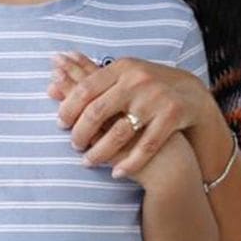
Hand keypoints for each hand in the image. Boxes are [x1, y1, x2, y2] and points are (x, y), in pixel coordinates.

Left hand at [49, 52, 217, 177]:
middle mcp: (138, 81)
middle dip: (80, 132)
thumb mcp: (122, 74)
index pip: (85, 88)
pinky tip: (116, 173)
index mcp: (122, 67)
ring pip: (118, 133)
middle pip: (97, 112)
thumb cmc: (146, 85)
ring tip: (88, 160)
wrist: (190, 93)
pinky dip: (129, 163)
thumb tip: (50, 84)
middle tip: (73, 143)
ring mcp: (156, 99)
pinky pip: (145, 146)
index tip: (60, 122)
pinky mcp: (172, 117)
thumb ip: (91, 79)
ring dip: (100, 151)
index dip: (68, 107)